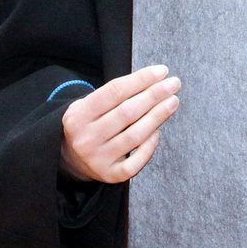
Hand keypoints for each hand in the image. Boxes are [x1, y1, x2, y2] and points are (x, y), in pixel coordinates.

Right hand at [59, 65, 179, 182]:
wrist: (72, 159)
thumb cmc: (91, 123)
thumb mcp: (90, 105)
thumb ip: (116, 94)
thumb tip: (154, 81)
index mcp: (79, 115)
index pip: (114, 91)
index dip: (141, 79)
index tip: (162, 71)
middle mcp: (86, 138)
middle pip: (127, 112)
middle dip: (154, 95)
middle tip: (174, 84)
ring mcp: (98, 159)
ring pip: (135, 136)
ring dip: (158, 116)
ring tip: (173, 102)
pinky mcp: (110, 175)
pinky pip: (136, 162)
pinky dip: (149, 146)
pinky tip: (157, 132)